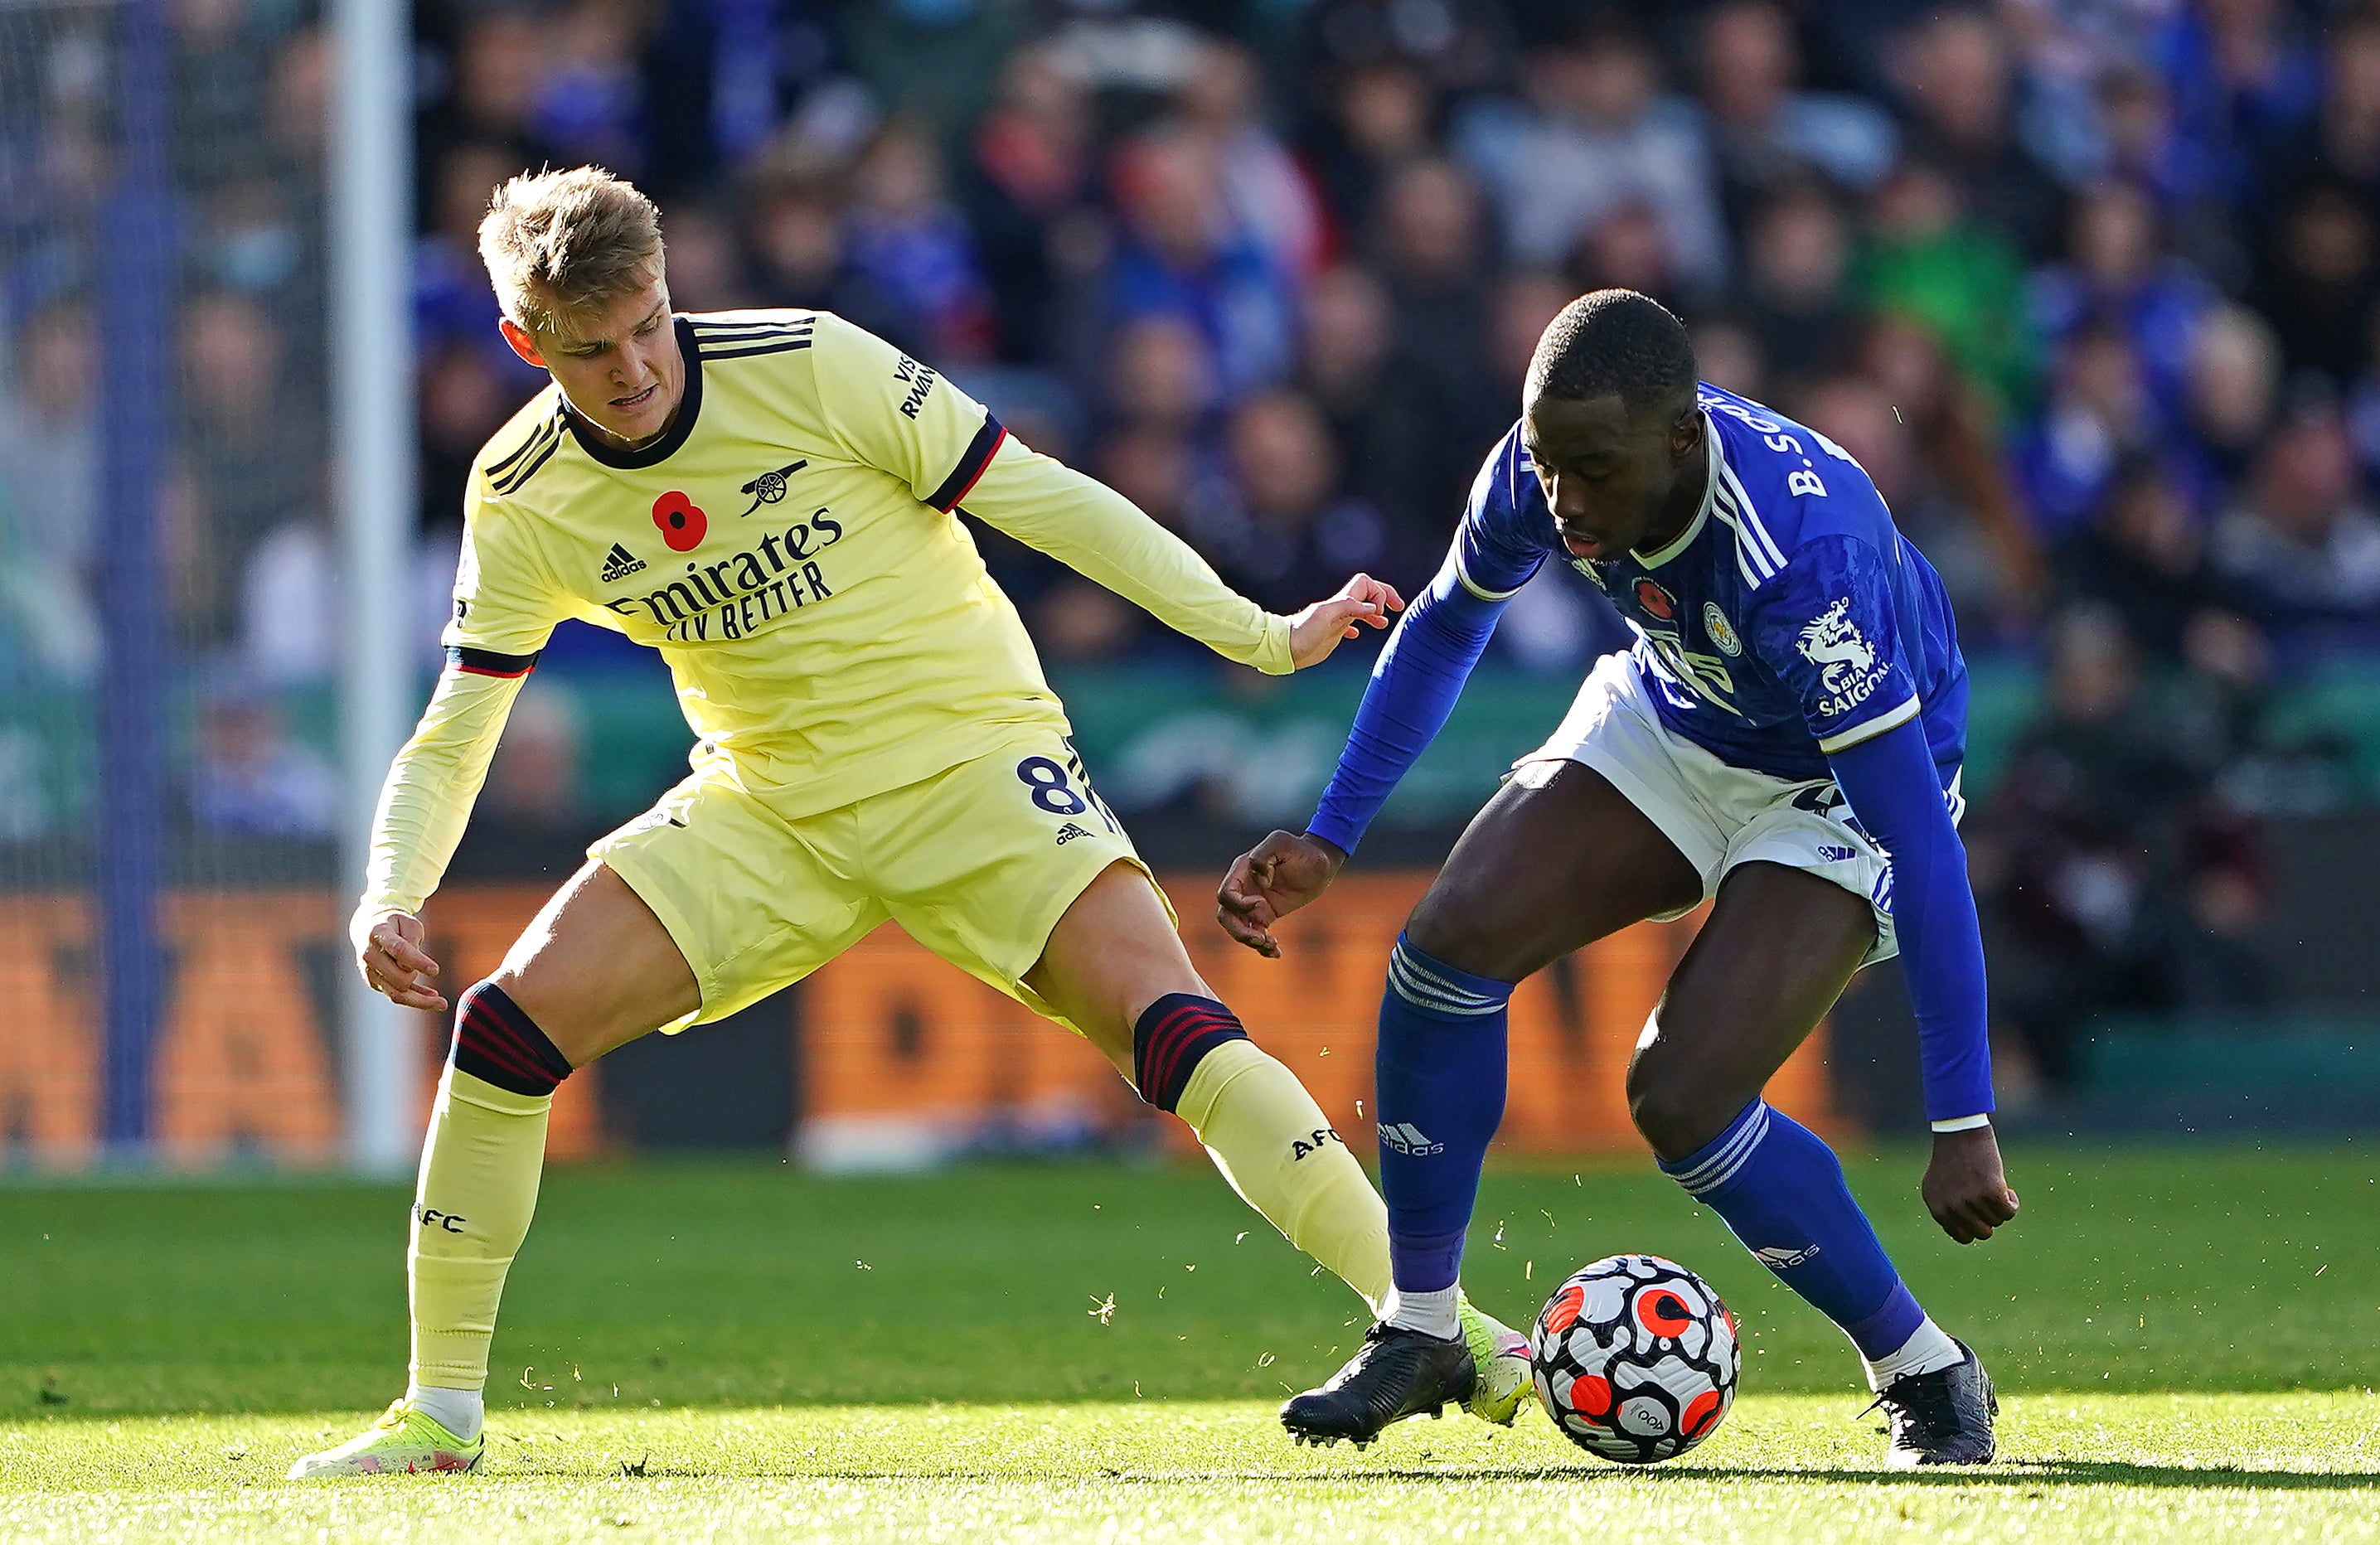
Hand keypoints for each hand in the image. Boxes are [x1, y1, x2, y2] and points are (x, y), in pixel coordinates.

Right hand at [352, 906, 447, 1012]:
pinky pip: (396, 996)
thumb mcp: (408, 923)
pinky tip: (433, 1000)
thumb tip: (413, 966)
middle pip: (398, 977)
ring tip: (442, 1003)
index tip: (436, 970)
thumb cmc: (395, 925)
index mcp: (379, 934)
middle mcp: (370, 955)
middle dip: (417, 975)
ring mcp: (370, 971)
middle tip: (432, 969)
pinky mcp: (374, 982)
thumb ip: (412, 939)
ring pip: (396, 994)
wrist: (369, 929)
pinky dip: (415, 999)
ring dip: (420, 1000)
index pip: (399, 950)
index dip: (418, 961)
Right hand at [1216, 830, 1346, 956]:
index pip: (1226, 894)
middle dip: (1239, 931)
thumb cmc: (1303, 850)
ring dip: (1250, 941)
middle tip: (1261, 937)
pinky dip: (1262, 947)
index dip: (1239, 904)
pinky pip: (1256, 934)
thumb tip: (1260, 881)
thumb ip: (1263, 856)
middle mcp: (1244, 888)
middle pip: (1226, 916)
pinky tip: (1277, 953)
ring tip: (1272, 945)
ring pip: (1238, 929)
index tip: (1262, 903)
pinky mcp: (1266, 914)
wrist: (1322, 863)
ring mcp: (1254, 903)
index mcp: (1242, 871)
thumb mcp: (1282, 843)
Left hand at [1286, 573, 1403, 669]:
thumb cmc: (1301, 633)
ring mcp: (1337, 620)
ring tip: (1384, 623)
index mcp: (1341, 602)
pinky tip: (1358, 634)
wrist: (1283, 648)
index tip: (1378, 612)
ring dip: (1375, 613)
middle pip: (1367, 593)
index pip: (1366, 584)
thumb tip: (1373, 607)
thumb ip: (1348, 607)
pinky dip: (1359, 625)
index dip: (1378, 594)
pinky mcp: (1332, 633)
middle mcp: (1341, 608)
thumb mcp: (1324, 617)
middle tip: (1398, 607)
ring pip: (1361, 609)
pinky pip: (1350, 624)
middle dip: (1384, 596)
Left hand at [1922, 1125, 2018, 1242]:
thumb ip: (1947, 1210)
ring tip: (1994, 1188)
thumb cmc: (1951, 1158)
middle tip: (1988, 1201)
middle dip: (1989, 1219)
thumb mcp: (1938, 1186)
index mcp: (1938, 1209)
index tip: (1979, 1213)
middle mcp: (1952, 1207)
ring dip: (2000, 1206)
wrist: (1960, 1132)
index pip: (1963, 1237)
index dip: (1975, 1226)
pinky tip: (2008, 1191)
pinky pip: (2009, 1211)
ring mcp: (1971, 1200)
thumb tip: (1965, 1234)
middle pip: (1983, 1233)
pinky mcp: (1990, 1191)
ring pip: (1997, 1221)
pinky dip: (2012, 1203)